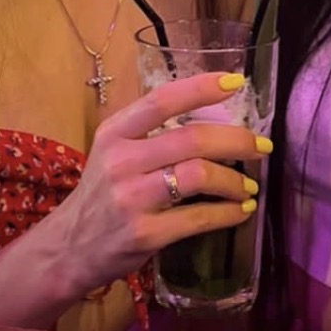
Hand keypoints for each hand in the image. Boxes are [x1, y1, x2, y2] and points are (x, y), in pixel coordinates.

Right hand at [51, 72, 266, 295]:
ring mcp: (131, 198)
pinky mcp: (144, 234)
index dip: (202, 88)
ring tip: (249, 185)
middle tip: (261, 146)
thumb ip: (151, 131)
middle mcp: (121, 160)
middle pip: (191, 138)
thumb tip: (215, 114)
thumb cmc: (102, 192)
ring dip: (234, 180)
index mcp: (115, 131)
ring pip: (198, 175)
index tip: (235, 82)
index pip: (162, 100)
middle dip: (236, 140)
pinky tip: (240, 211)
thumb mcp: (114, 151)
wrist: (69, 249)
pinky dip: (227, 213)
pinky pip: (198, 218)